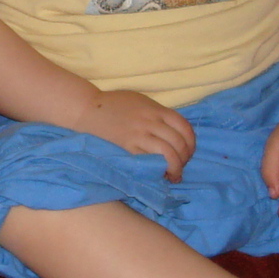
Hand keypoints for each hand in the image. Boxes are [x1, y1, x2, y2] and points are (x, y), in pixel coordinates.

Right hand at [77, 88, 195, 179]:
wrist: (87, 109)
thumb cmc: (113, 105)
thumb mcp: (141, 101)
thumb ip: (157, 114)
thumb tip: (174, 133)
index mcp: (156, 109)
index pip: (185, 127)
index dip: (191, 144)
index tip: (188, 153)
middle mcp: (151, 121)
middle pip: (179, 143)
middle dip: (185, 159)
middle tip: (181, 168)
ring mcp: (139, 134)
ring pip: (168, 153)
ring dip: (176, 168)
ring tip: (173, 176)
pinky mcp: (127, 147)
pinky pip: (150, 160)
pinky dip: (159, 170)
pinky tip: (159, 175)